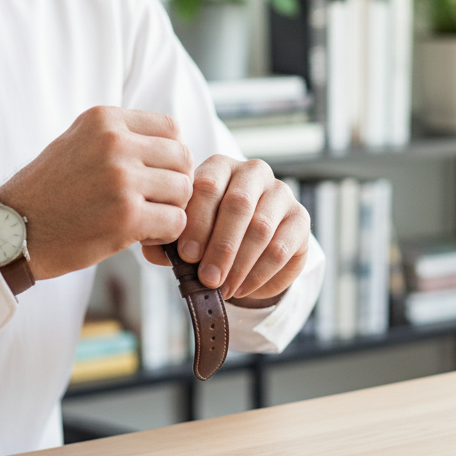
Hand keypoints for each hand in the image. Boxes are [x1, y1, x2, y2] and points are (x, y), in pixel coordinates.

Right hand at [0, 106, 192, 279]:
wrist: (12, 230)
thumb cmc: (47, 191)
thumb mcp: (78, 142)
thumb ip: (119, 136)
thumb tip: (171, 142)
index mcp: (104, 120)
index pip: (170, 128)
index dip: (171, 155)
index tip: (157, 174)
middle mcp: (114, 143)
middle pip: (182, 157)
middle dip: (176, 182)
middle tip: (157, 201)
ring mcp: (121, 180)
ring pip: (183, 190)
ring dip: (170, 209)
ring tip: (145, 218)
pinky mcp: (126, 217)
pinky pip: (176, 221)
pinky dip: (165, 233)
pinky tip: (141, 236)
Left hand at [141, 155, 309, 303]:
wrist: (249, 249)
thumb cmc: (208, 234)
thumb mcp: (184, 233)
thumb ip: (165, 238)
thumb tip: (154, 249)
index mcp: (218, 166)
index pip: (207, 185)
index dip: (196, 222)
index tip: (185, 256)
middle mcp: (252, 172)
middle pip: (238, 204)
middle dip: (220, 246)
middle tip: (206, 277)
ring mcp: (280, 192)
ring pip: (261, 227)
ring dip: (239, 264)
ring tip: (222, 288)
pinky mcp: (300, 218)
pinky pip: (281, 247)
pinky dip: (259, 273)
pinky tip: (241, 288)